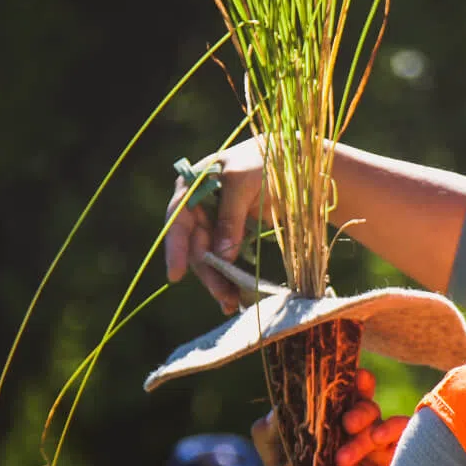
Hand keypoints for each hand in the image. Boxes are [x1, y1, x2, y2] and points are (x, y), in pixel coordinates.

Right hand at [163, 137, 267, 313]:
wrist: (290, 161)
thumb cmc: (263, 161)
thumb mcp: (244, 183)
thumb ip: (230, 218)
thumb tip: (220, 257)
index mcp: (192, 186)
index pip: (178, 220)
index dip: (175, 249)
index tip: (175, 275)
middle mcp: (197, 207)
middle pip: (195, 247)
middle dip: (208, 274)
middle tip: (225, 297)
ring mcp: (212, 222)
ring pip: (209, 258)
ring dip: (219, 281)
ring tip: (232, 303)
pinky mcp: (229, 235)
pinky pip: (224, 259)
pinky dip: (229, 277)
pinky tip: (235, 297)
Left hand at [252, 368, 408, 465]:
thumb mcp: (280, 464)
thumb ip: (269, 435)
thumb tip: (273, 408)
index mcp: (328, 424)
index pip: (336, 392)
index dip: (339, 380)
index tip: (340, 375)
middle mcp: (354, 428)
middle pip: (361, 397)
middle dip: (356, 399)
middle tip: (347, 421)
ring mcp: (377, 440)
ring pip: (378, 413)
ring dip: (366, 418)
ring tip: (350, 440)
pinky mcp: (396, 453)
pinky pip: (401, 428)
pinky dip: (391, 427)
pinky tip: (377, 439)